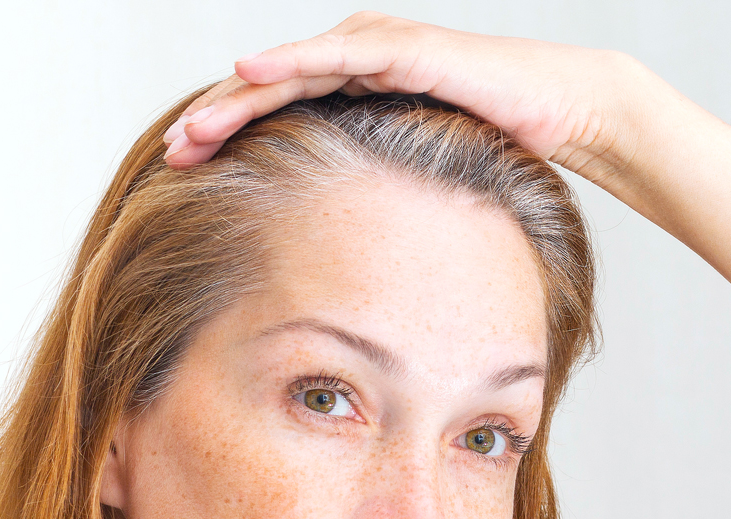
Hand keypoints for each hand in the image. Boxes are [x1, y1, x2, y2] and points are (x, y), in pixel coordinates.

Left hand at [161, 12, 654, 180]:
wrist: (561, 112)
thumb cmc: (494, 151)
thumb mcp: (417, 184)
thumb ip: (378, 202)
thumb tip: (346, 260)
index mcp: (354, 97)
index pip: (276, 116)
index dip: (229, 141)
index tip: (183, 176)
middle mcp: (356, 64)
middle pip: (267, 92)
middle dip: (215, 122)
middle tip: (169, 156)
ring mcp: (376, 48)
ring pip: (289, 71)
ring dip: (235, 98)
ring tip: (192, 128)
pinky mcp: (402, 46)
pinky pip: (336, 56)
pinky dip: (290, 63)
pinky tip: (250, 73)